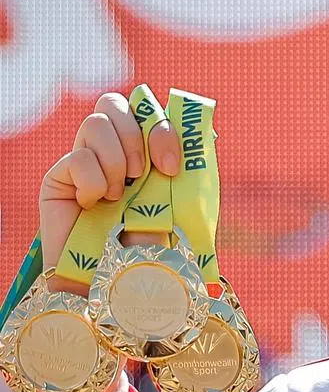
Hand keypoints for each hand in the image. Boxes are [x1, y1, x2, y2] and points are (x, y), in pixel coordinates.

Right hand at [39, 92, 182, 293]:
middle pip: (116, 103)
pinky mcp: (59, 178)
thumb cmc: (151, 257)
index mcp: (148, 158)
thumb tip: (205, 130)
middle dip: (137, 132)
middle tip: (145, 173)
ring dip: (115, 158)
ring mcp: (85, 163)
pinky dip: (92, 181)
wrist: (113, 288)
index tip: (172, 166)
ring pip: (97, 121)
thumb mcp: (179, 213)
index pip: (149, 114)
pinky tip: (95, 206)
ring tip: (119, 196)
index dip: (162, 127)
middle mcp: (115, 155)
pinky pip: (76, 157)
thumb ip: (185, 172)